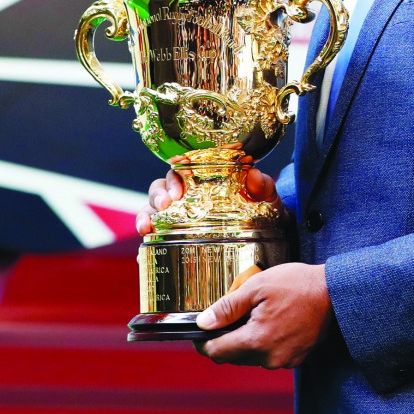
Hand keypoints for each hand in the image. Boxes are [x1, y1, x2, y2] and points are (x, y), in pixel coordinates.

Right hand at [135, 154, 282, 234]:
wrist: (269, 240)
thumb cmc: (262, 211)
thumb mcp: (266, 198)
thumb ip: (263, 186)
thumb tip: (254, 175)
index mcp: (204, 179)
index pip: (182, 170)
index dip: (175, 175)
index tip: (178, 189)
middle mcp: (187, 195)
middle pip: (162, 187)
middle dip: (157, 194)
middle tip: (164, 204)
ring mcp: (179, 217)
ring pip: (153, 208)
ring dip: (146, 213)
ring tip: (147, 225)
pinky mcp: (175, 238)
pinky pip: (155, 235)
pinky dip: (146, 238)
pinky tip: (145, 243)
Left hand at [194, 263, 333, 368]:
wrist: (333, 292)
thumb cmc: (297, 284)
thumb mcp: (257, 287)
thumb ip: (227, 307)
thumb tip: (203, 323)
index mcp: (257, 341)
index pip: (218, 352)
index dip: (203, 342)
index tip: (199, 332)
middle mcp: (269, 358)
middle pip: (233, 356)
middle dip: (226, 337)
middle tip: (230, 312)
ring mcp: (284, 361)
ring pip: (251, 356)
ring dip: (245, 339)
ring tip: (254, 312)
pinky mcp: (295, 359)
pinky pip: (269, 354)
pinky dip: (263, 341)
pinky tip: (270, 320)